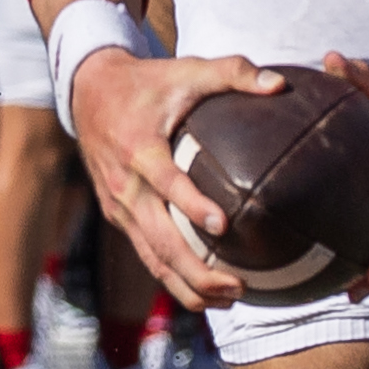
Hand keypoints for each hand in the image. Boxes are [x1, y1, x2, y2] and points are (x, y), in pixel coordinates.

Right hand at [67, 45, 284, 310]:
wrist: (88, 92)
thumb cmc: (149, 81)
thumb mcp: (188, 68)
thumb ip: (234, 72)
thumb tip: (279, 84)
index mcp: (140, 149)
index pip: (167, 183)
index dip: (192, 205)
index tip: (224, 225)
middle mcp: (125, 185)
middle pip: (158, 240)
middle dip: (196, 270)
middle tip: (238, 286)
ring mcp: (119, 206)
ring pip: (151, 258)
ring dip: (187, 284)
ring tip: (229, 300)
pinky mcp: (119, 217)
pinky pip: (146, 253)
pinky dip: (173, 277)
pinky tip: (207, 293)